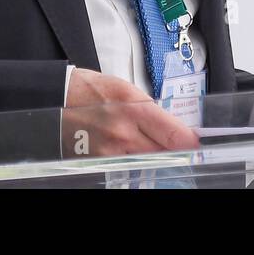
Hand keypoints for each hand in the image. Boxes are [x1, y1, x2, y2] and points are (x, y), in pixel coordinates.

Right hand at [61, 68, 199, 157]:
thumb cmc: (87, 89)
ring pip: (146, 161)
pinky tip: (131, 152)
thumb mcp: (124, 88)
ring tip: (149, 146)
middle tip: (180, 147)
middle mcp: (123, 132)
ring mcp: (110, 151)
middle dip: (173, 149)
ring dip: (152, 155)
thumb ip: (148, 108)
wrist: (54, 99)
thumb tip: (170, 124)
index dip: (191, 142)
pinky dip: (132, 161)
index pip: (173, 133)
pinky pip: (125, 165)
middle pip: (163, 152)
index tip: (198, 144)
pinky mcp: (98, 162)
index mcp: (133, 107)